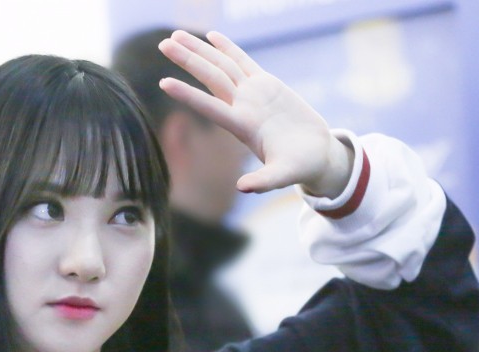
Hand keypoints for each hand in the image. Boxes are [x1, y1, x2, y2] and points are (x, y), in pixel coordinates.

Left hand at [158, 30, 352, 197]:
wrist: (315, 155)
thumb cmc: (300, 167)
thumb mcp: (283, 175)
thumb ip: (264, 181)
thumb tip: (243, 188)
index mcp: (243, 127)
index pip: (209, 107)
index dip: (188, 95)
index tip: (164, 83)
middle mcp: (243, 107)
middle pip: (210, 78)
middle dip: (188, 60)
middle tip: (162, 44)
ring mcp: (253, 94)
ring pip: (222, 66)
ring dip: (199, 50)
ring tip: (175, 35)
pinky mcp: (266, 84)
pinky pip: (243, 61)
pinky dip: (228, 48)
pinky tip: (211, 36)